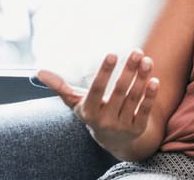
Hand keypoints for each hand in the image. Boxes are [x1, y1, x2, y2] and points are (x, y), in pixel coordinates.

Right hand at [36, 48, 158, 153]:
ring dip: (141, 79)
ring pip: (133, 99)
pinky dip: (150, 96)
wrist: (114, 141)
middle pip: (119, 92)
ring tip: (147, 60)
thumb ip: (61, 87)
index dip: (104, 72)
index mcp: (89, 111)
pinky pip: (144, 110)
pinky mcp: (138, 128)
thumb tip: (39, 72)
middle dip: (128, 71)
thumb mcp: (77, 103)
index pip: (97, 90)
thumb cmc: (95, 113)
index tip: (112, 54)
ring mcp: (122, 125)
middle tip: (136, 51)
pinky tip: (155, 80)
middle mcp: (105, 120)